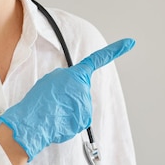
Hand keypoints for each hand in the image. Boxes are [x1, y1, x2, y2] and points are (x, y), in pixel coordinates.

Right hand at [0, 38, 134, 160]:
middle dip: (69, 95)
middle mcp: (84, 88)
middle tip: (54, 99)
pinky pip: (77, 117)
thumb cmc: (39, 100)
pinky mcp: (84, 119)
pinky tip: (58, 118)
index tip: (130, 42)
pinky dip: (68, 118)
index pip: (98, 59)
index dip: (115, 50)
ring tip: (54, 109)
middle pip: (80, 90)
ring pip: (78, 105)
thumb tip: (72, 90)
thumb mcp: (51, 80)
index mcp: (77, 74)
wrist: (33, 121)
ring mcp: (86, 104)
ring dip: (67, 107)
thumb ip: (66, 79)